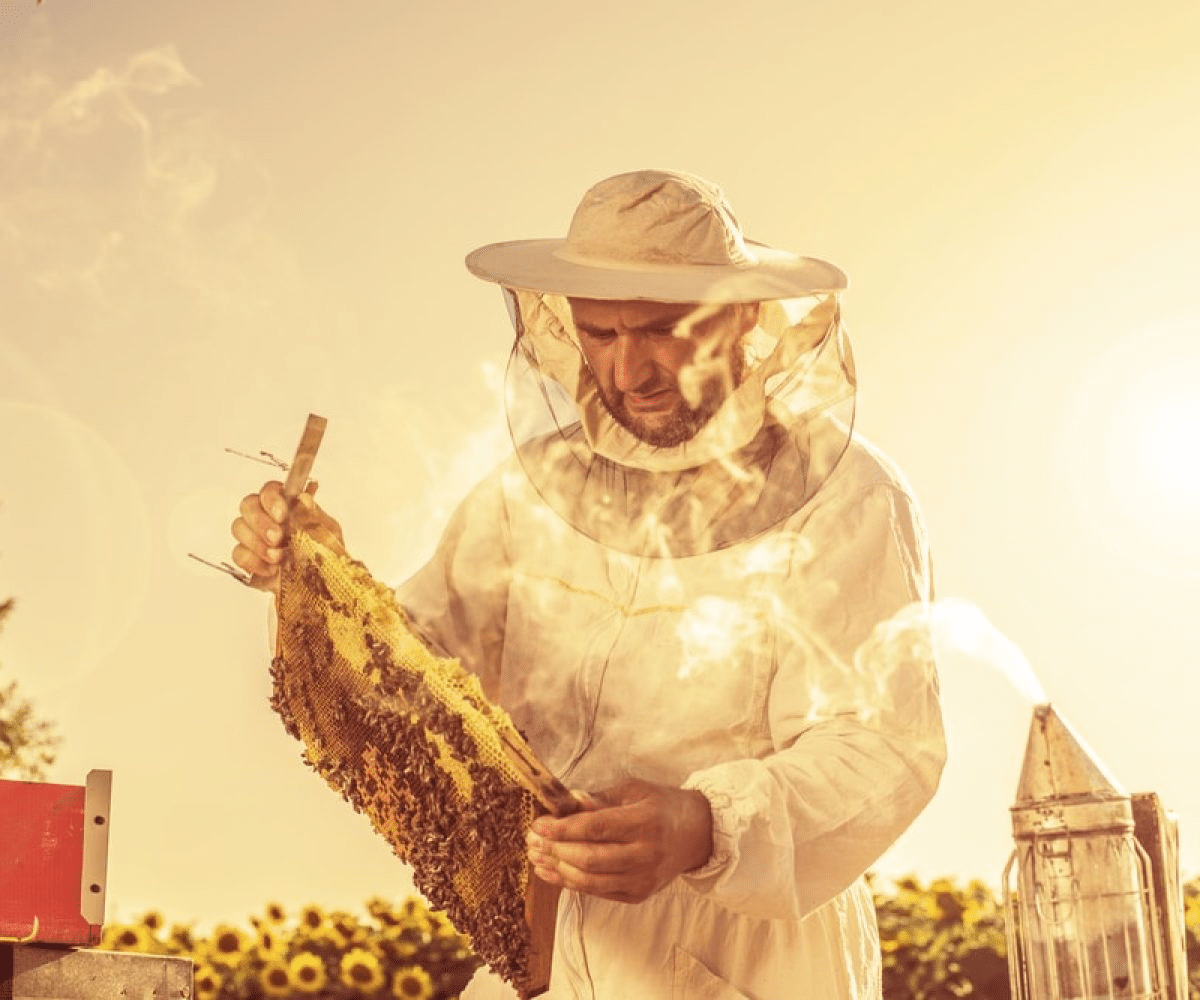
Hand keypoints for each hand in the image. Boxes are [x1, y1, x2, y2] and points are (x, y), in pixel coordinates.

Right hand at [230, 480, 342, 592]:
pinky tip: (271, 569)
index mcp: (286, 503)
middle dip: (260, 522)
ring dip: (258, 544)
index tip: (281, 515)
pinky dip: (254, 562)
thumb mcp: (327, 532)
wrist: (321, 580)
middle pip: (248, 505)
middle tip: (276, 538)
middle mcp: (266, 515)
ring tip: (278, 557)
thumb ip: (314, 515)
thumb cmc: (324, 550)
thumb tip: (304, 498)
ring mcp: (253, 535)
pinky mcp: (248, 557)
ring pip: (239, 528)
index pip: (269, 490)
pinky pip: (238, 554)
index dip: (271, 499)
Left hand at [526, 779, 712, 903]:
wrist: (697, 834)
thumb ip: (601, 798)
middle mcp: (645, 853)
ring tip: (536, 858)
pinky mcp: (638, 894)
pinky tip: (553, 872)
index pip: (596, 828)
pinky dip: (571, 883)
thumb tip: (569, 800)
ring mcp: (642, 879)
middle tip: (531, 842)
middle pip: (589, 858)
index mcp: (644, 821)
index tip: (538, 825)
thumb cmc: (662, 806)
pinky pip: (598, 891)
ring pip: (590, 881)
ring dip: (557, 870)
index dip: (563, 829)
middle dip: (555, 851)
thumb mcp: (635, 790)